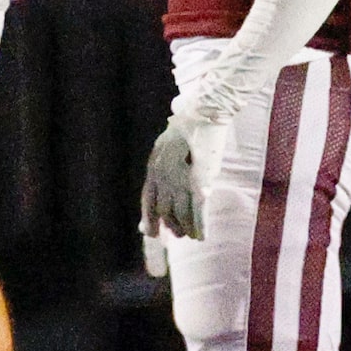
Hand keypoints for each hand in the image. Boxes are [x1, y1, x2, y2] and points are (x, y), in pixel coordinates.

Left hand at [140, 113, 228, 242]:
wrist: (203, 113)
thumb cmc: (189, 127)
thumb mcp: (168, 146)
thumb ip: (163, 164)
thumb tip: (164, 177)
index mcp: (154, 168)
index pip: (148, 199)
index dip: (148, 217)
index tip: (148, 232)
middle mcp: (163, 177)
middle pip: (164, 210)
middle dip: (171, 225)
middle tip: (177, 235)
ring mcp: (181, 181)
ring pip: (182, 214)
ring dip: (187, 228)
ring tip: (192, 236)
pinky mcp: (200, 182)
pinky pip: (198, 211)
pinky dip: (200, 225)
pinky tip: (202, 236)